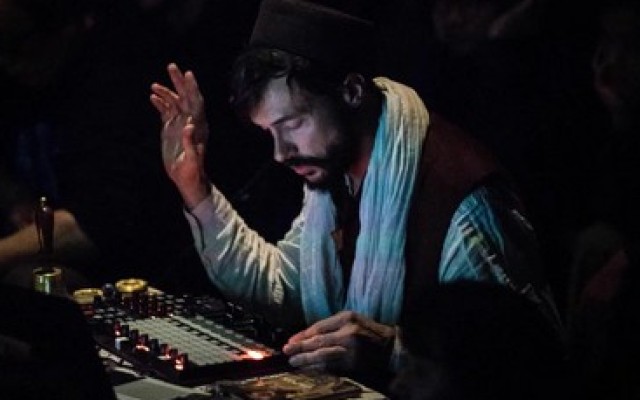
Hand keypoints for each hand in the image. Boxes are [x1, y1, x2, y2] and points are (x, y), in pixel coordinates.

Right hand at [150, 63, 209, 207]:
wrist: (187, 179)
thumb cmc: (193, 171)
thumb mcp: (193, 159)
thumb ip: (190, 142)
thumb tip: (189, 125)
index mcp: (198, 126)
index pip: (196, 102)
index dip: (192, 88)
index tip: (188, 74)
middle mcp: (190, 121)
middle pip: (185, 97)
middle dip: (178, 82)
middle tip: (171, 66)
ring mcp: (179, 124)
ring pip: (174, 103)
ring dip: (166, 92)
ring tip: (155, 85)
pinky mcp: (170, 129)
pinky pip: (166, 112)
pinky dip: (160, 103)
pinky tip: (153, 96)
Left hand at [282, 311, 395, 372]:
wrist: (391, 349)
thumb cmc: (370, 332)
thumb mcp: (354, 320)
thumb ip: (333, 326)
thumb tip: (309, 336)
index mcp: (347, 318)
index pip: (319, 327)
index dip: (303, 335)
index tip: (291, 340)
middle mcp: (348, 332)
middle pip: (318, 341)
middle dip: (300, 347)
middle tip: (286, 351)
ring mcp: (350, 349)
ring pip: (322, 355)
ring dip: (305, 360)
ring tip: (293, 361)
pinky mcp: (353, 364)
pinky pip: (330, 366)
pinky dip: (317, 368)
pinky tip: (308, 369)